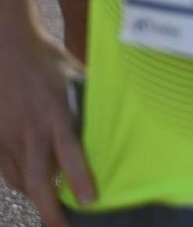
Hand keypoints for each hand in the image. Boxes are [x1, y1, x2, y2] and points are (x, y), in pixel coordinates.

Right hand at [0, 22, 94, 226]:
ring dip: (36, 197)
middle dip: (50, 211)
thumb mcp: (76, 75)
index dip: (79, 179)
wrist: (7, 48)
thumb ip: (90, 98)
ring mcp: (9, 136)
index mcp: (56, 114)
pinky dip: (20, 181)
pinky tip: (32, 184)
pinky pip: (6, 169)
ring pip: (21, 180)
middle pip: (38, 181)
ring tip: (52, 208)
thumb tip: (117, 109)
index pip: (69, 154)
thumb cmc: (47, 59)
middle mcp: (31, 131)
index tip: (90, 201)